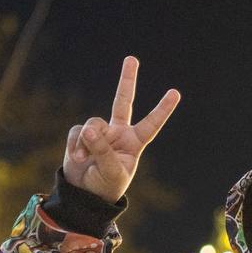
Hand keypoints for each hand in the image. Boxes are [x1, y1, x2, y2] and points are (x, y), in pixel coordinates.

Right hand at [63, 56, 179, 202]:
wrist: (84, 193)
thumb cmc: (106, 186)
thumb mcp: (111, 172)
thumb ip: (103, 150)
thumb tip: (91, 128)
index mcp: (134, 143)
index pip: (151, 123)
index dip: (162, 109)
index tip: (176, 93)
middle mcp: (119, 133)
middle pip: (122, 101)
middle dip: (127, 80)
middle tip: (132, 59)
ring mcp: (100, 132)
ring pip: (94, 123)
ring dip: (87, 142)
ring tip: (85, 159)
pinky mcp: (81, 133)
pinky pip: (77, 131)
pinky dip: (75, 144)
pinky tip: (77, 158)